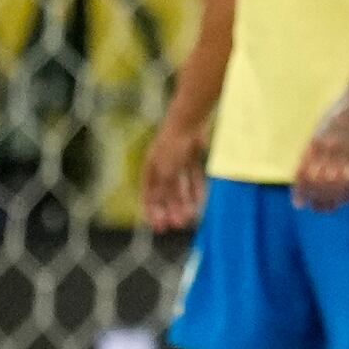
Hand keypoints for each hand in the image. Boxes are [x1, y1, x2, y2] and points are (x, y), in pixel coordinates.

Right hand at [141, 118, 210, 232]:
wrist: (189, 122)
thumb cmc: (173, 147)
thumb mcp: (166, 171)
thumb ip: (164, 189)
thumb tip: (159, 207)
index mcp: (150, 169)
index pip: (148, 195)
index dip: (152, 211)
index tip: (157, 226)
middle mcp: (162, 166)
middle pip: (166, 193)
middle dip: (170, 210)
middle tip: (177, 225)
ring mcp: (178, 162)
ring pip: (180, 187)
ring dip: (184, 203)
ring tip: (189, 218)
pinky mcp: (192, 158)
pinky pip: (193, 178)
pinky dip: (195, 191)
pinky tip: (199, 204)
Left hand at [294, 86, 348, 211]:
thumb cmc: (342, 110)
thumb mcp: (322, 126)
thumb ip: (316, 147)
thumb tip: (309, 168)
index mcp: (315, 141)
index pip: (302, 171)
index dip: (299, 190)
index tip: (299, 203)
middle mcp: (328, 147)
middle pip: (318, 181)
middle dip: (316, 199)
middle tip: (316, 209)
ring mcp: (346, 149)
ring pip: (336, 183)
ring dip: (332, 199)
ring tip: (330, 208)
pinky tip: (348, 198)